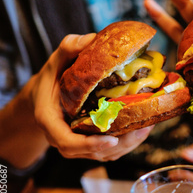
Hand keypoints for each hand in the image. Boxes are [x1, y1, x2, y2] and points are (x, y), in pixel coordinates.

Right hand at [31, 34, 153, 161]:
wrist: (45, 95)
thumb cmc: (52, 78)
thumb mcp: (55, 61)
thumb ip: (69, 48)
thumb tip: (92, 39)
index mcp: (50, 121)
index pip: (68, 142)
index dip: (90, 145)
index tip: (112, 140)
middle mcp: (63, 138)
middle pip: (93, 152)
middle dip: (120, 145)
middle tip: (141, 129)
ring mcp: (78, 144)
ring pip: (105, 154)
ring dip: (128, 145)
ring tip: (147, 127)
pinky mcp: (90, 144)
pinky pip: (110, 151)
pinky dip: (128, 143)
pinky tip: (143, 128)